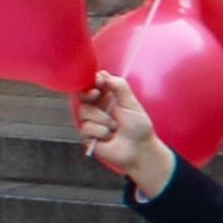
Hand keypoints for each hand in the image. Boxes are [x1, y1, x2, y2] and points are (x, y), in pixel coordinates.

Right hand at [72, 72, 177, 199]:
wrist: (139, 148)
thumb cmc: (138, 126)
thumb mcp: (131, 103)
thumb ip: (119, 86)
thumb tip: (103, 74)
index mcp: (107, 98)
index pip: (93, 85)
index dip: (92, 81)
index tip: (99, 81)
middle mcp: (97, 108)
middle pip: (82, 95)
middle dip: (88, 94)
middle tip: (96, 94)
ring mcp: (90, 121)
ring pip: (84, 111)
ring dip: (103, 119)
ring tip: (115, 127)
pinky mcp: (87, 135)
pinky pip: (86, 127)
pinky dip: (101, 132)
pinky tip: (109, 137)